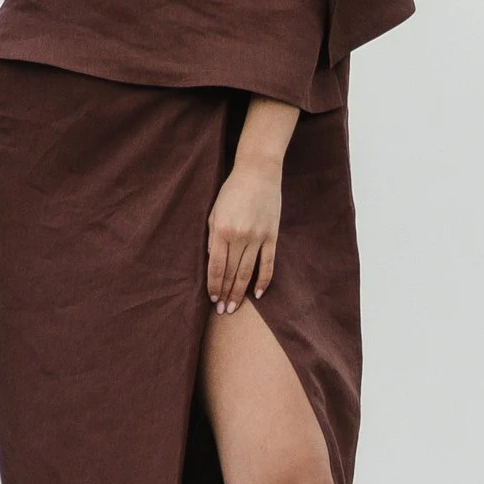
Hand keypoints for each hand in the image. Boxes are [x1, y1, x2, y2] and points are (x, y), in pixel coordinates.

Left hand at [205, 158, 280, 311]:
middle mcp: (239, 237)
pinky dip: (263, 280)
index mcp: (221, 230)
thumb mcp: (214, 211)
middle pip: (231, 273)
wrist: (258, 172)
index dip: (213, 286)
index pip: (216, 267)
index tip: (212, 299)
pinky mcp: (272, 236)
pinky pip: (268, 263)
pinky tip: (258, 294)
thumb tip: (212, 260)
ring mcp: (258, 237)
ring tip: (234, 307)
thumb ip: (212, 236)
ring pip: (248, 272)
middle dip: (225, 294)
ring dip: (240, 292)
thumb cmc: (232, 190)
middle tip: (222, 311)